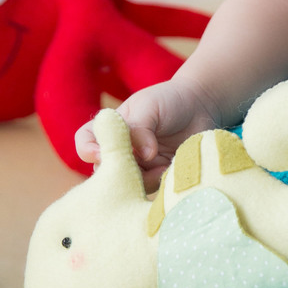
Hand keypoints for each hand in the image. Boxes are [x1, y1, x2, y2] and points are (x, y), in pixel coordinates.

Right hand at [74, 77, 220, 191]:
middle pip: (104, 170)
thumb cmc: (169, 100)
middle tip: (137, 163)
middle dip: (117, 170)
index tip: (101, 154)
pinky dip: (160, 181)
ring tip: (161, 166)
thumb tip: (146, 156)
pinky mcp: (159, 176)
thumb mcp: (149, 106)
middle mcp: (121, 150)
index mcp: (111, 129)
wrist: (201, 105)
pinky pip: (153, 187)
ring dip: (142, 179)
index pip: (86, 142)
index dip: (88, 150)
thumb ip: (140, 128)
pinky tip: (171, 169)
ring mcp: (140, 166)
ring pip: (128, 184)